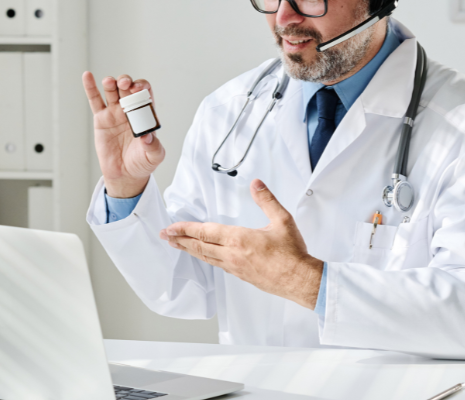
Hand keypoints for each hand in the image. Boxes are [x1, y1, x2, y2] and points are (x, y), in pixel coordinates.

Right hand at [82, 71, 165, 197]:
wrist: (125, 174)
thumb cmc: (142, 163)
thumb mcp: (153, 156)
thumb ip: (154, 146)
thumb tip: (148, 136)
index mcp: (145, 114)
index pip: (145, 94)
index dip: (142, 88)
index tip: (139, 89)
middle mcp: (130, 109)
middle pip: (127, 88)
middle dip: (126, 83)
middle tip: (124, 85)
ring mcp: (115, 112)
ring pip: (112, 91)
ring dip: (111, 83)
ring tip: (109, 82)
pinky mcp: (101, 119)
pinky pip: (95, 100)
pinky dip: (90, 87)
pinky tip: (87, 76)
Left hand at [160, 179, 323, 308]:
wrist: (300, 280)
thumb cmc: (292, 253)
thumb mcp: (282, 220)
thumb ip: (267, 200)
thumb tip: (256, 183)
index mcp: (239, 239)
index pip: (205, 233)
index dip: (185, 229)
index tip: (171, 228)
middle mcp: (232, 255)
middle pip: (199, 247)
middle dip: (180, 240)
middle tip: (165, 236)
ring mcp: (235, 268)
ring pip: (206, 258)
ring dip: (189, 250)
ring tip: (177, 245)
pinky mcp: (241, 276)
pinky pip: (217, 265)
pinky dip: (205, 258)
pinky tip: (204, 256)